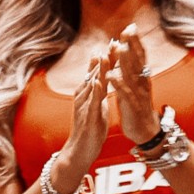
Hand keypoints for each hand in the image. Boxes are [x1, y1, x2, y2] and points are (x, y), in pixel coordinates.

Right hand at [56, 53, 110, 186]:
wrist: (78, 151)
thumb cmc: (88, 130)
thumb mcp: (95, 107)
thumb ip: (98, 92)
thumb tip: (102, 79)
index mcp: (86, 94)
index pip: (97, 72)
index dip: (106, 58)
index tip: (115, 43)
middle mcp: (83, 97)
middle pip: (94, 74)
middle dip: (103, 58)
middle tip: (111, 41)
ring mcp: (83, 107)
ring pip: (92, 85)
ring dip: (98, 70)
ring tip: (105, 54)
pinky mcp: (87, 118)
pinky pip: (92, 103)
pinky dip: (95, 92)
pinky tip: (99, 82)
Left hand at [106, 24, 159, 146]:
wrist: (144, 130)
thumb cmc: (135, 105)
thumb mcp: (132, 85)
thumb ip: (129, 69)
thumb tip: (125, 51)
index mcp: (141, 77)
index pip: (139, 55)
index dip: (135, 41)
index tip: (130, 26)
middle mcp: (142, 83)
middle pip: (138, 61)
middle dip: (133, 46)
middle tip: (128, 30)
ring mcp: (138, 94)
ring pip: (132, 75)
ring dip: (126, 61)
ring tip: (120, 48)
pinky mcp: (132, 106)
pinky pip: (125, 94)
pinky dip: (119, 84)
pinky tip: (112, 75)